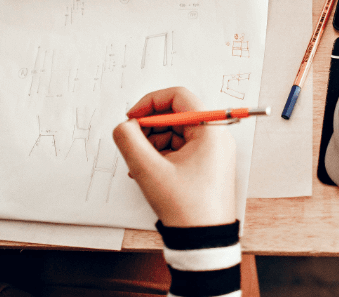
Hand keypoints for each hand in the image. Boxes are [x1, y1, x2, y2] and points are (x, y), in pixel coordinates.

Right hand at [112, 87, 236, 227]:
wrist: (204, 241)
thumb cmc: (186, 208)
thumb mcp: (149, 171)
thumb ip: (129, 141)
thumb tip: (123, 126)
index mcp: (210, 130)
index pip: (179, 96)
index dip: (150, 102)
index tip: (132, 117)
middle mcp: (215, 137)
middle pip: (176, 115)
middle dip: (149, 126)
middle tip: (132, 143)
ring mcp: (212, 152)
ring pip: (175, 133)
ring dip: (153, 143)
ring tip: (139, 164)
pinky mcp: (207, 166)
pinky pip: (180, 149)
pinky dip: (161, 155)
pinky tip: (147, 171)